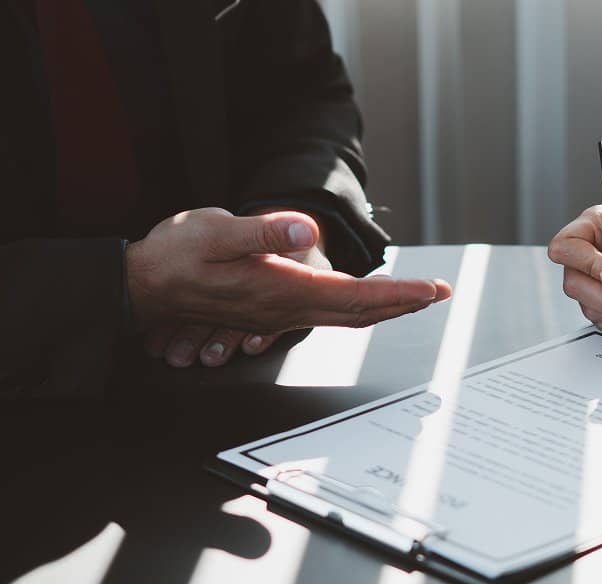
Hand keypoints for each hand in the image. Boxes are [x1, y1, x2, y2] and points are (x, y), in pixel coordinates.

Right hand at [127, 208, 450, 358]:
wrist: (143, 287)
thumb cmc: (175, 257)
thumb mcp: (214, 231)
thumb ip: (262, 231)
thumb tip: (304, 231)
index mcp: (281, 290)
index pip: (355, 296)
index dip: (398, 294)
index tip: (432, 289)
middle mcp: (287, 308)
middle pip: (361, 313)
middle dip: (405, 303)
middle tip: (440, 292)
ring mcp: (280, 313)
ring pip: (347, 317)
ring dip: (386, 308)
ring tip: (416, 297)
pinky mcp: (273, 310)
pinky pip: (328, 315)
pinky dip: (359, 309)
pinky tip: (368, 303)